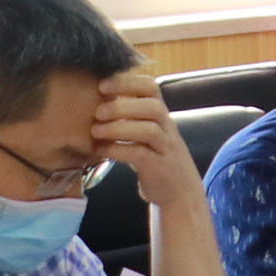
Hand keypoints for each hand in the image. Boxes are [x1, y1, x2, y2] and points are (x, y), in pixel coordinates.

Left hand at [96, 74, 202, 208]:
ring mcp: (165, 148)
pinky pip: (140, 155)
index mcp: (160, 116)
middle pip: (153, 107)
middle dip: (122, 106)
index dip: (128, 82)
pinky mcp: (159, 168)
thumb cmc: (155, 159)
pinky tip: (101, 151)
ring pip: (149, 130)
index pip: (151, 88)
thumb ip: (130, 118)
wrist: (180, 192)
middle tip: (97, 112)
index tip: (102, 85)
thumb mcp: (146, 134)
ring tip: (96, 131)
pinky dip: (118, 150)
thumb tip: (95, 100)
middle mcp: (167, 129)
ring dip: (119, 127)